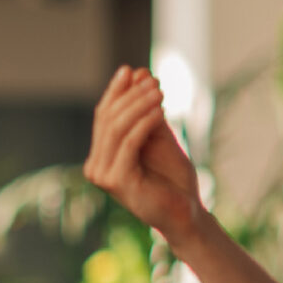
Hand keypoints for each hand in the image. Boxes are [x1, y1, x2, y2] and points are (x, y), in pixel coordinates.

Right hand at [85, 66, 205, 242]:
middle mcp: (95, 167)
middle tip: (153, 80)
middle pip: (107, 120)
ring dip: (138, 105)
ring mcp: (103, 176)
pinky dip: (144, 123)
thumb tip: (138, 74)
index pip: (103, 117)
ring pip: (116, 129)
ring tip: (160, 91)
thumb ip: (147, 112)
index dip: (115, 92)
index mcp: (100, 158)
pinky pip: (129, 143)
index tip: (131, 70)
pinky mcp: (117, 182)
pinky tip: (160, 110)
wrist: (186, 213)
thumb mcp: (158, 137)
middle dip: (130, 95)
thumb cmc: (172, 180)